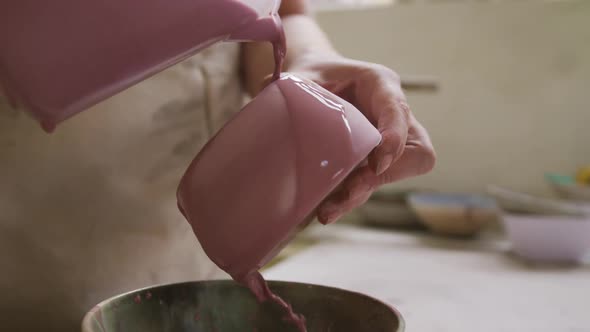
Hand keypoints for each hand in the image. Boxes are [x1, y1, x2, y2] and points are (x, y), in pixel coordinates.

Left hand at [288, 54, 435, 223]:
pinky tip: (326, 209)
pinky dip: (352, 198)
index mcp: (379, 84)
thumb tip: (271, 108)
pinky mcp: (373, 161)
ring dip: (365, 192)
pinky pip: (373, 184)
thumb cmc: (310, 75)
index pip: (398, 110)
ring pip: (397, 174)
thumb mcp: (300, 76)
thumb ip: (291, 90)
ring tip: (329, 209)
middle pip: (416, 151)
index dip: (394, 137)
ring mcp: (388, 140)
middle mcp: (391, 114)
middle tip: (355, 186)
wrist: (313, 83)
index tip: (377, 163)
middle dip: (390, 174)